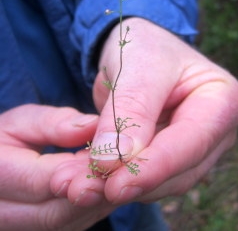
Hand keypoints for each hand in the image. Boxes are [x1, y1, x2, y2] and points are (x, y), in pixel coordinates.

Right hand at [0, 104, 114, 230]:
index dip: (81, 171)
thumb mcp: (24, 121)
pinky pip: (68, 225)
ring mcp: (18, 226)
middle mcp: (2, 211)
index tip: (110, 157)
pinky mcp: (35, 228)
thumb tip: (92, 126)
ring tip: (117, 176)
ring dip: (96, 202)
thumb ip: (54, 123)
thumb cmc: (9, 137)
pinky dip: (92, 207)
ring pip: (64, 223)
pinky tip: (107, 187)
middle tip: (121, 170)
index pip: (42, 182)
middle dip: (93, 191)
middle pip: (54, 213)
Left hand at [91, 17, 237, 203]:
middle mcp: (216, 130)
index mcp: (224, 100)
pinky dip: (118, 180)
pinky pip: (148, 177)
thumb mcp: (139, 67)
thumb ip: (131, 112)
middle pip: (180, 169)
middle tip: (83, 190)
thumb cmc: (146, 47)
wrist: (139, 49)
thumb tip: (113, 161)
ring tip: (79, 187)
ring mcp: (195, 146)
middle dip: (133, 182)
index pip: (193, 141)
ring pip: (163, 181)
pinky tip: (90, 180)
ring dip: (121, 187)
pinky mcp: (171, 156)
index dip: (155, 166)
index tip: (115, 186)